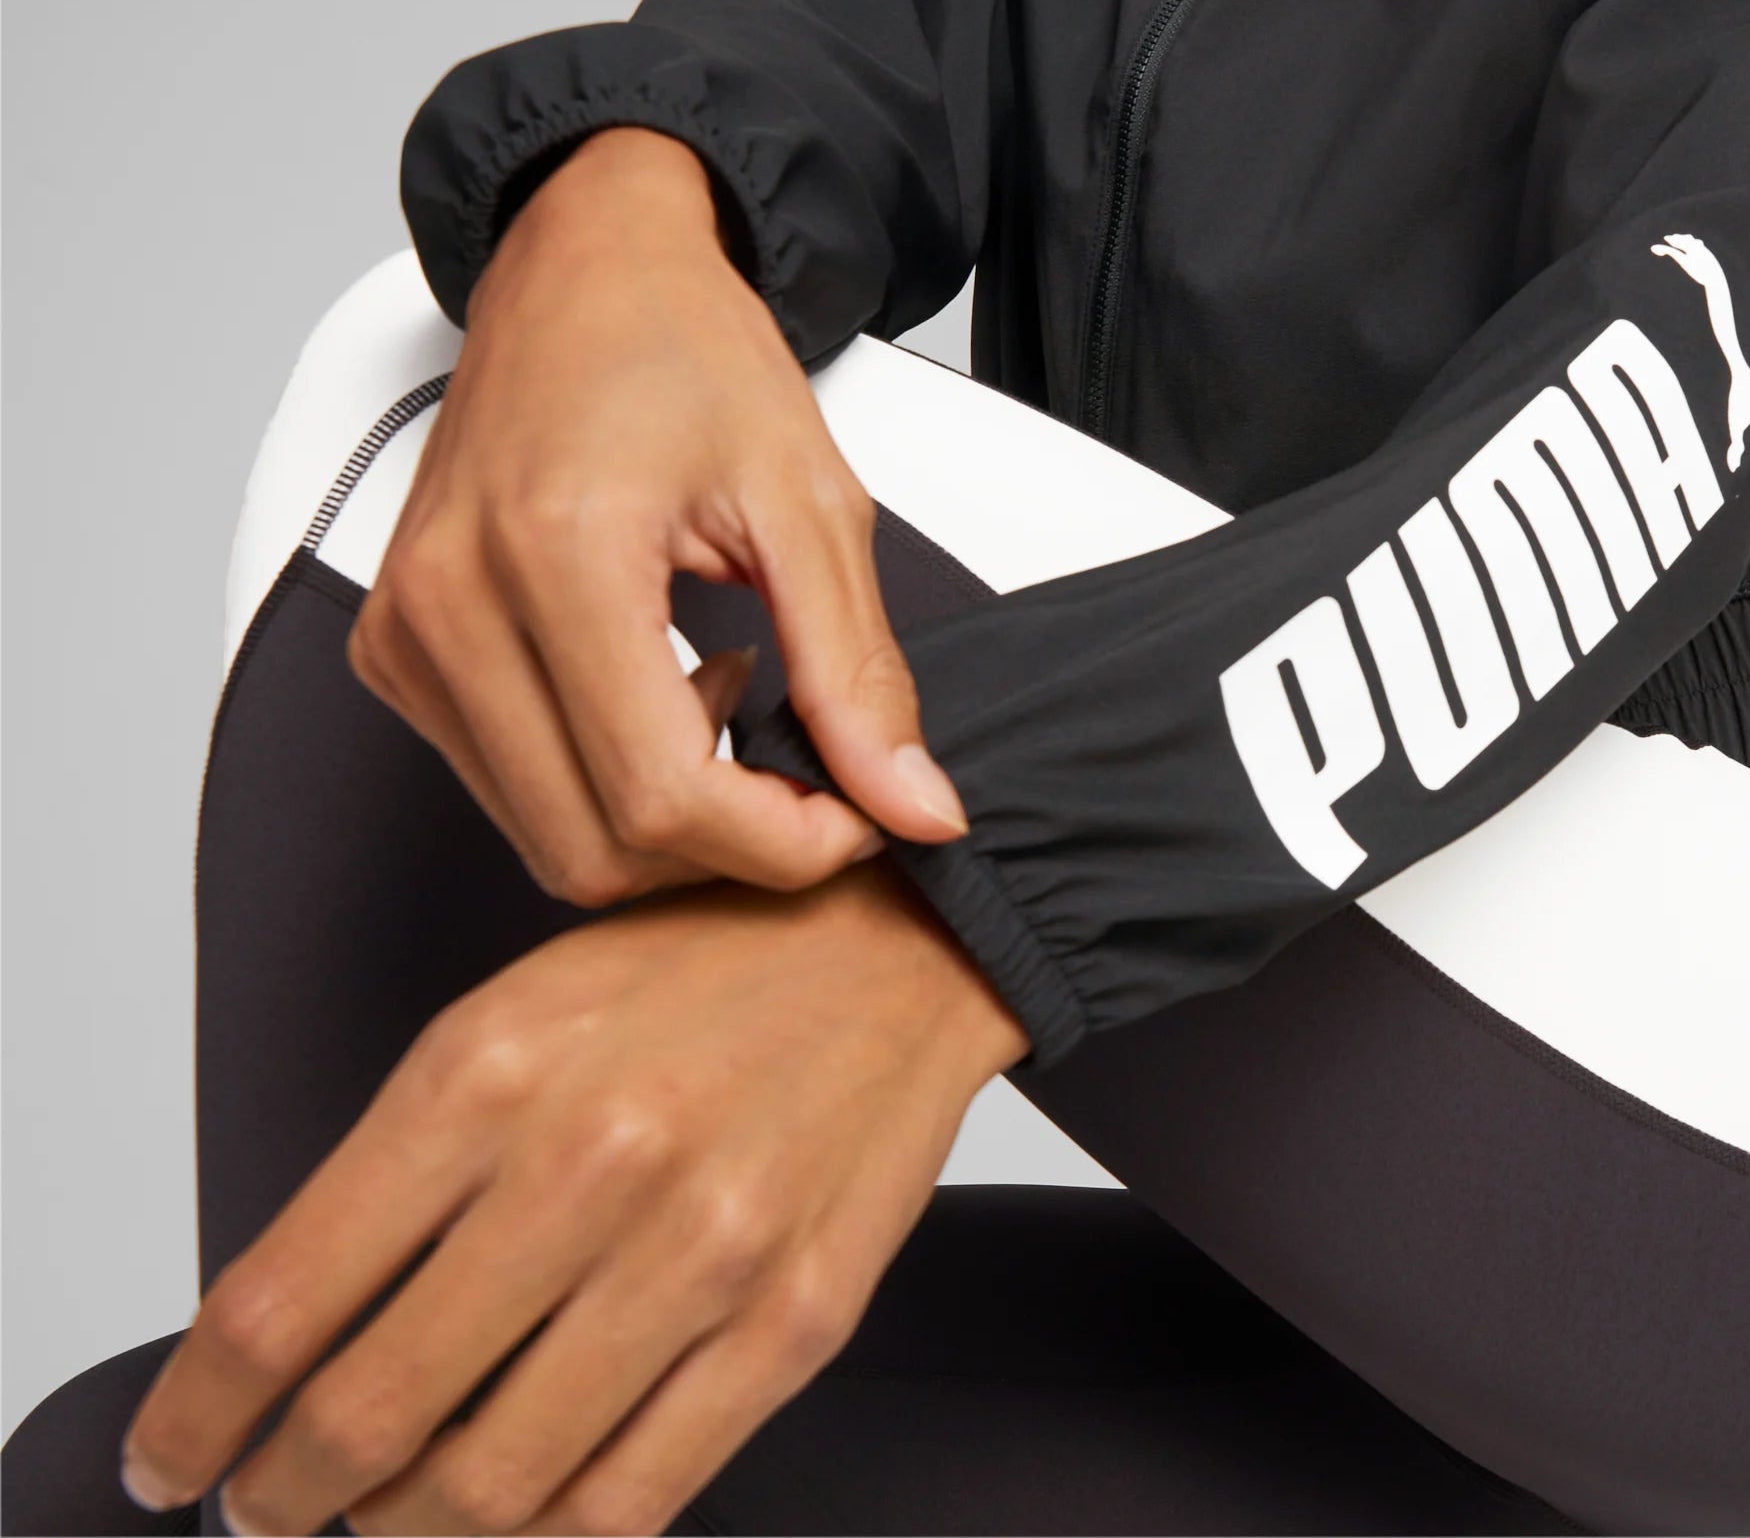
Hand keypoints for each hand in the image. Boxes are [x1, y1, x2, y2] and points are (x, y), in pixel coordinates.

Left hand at [121, 861, 1029, 1534]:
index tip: (171, 1455)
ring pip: (494, 1484)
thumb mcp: (516, 1008)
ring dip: (402, 1533)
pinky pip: (633, 1498)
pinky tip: (510, 1523)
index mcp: (495, 1069)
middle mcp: (591, 1162)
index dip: (194, 1414)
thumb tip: (298, 1328)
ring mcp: (701, 1253)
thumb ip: (402, 1162)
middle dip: (283, 1493)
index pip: (280, 1299)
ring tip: (378, 1523)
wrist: (898, 949)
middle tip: (267, 1506)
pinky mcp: (791, 1322)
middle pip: (370, 1411)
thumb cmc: (700, 971)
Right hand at [348, 125, 969, 906]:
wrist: (586, 271)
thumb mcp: (807, 502)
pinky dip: (600, 781)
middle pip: (595, 849)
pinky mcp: (395, 651)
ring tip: (726, 699)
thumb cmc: (685, 351)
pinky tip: (657, 688)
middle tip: (807, 772)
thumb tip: (911, 807)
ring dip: (663, 818)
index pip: (662, 800)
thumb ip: (858, 672)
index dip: (780, 843)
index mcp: (553, 553)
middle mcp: (450, 604)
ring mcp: (406, 635)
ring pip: (547, 839)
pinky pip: (506, 790)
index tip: (855, 812)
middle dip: (726, 848)